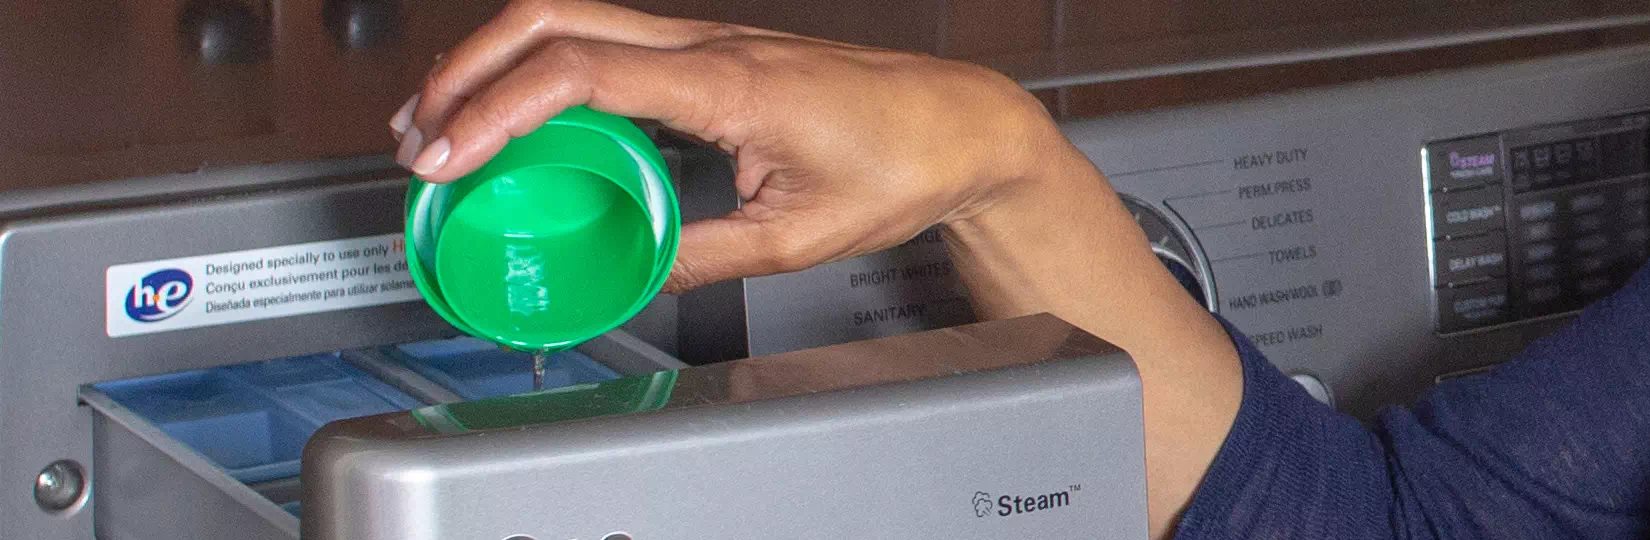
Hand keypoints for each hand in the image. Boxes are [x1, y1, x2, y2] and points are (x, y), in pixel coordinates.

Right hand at [389, 0, 1061, 293]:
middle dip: (468, 69)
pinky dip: (547, 71)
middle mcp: (710, 44)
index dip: (498, 109)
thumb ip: (702, 256)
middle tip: (419, 135)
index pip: (583, 71)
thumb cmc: (901, 163)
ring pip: (575, 19)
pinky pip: (609, 43)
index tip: (448, 155)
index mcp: (729, 83)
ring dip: (499, 63)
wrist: (958, 123)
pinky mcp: (711, 53)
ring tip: (449, 126)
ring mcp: (708, 40)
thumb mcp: (799, 237)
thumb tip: (629, 273)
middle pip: (555, 18)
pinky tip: (526, 119)